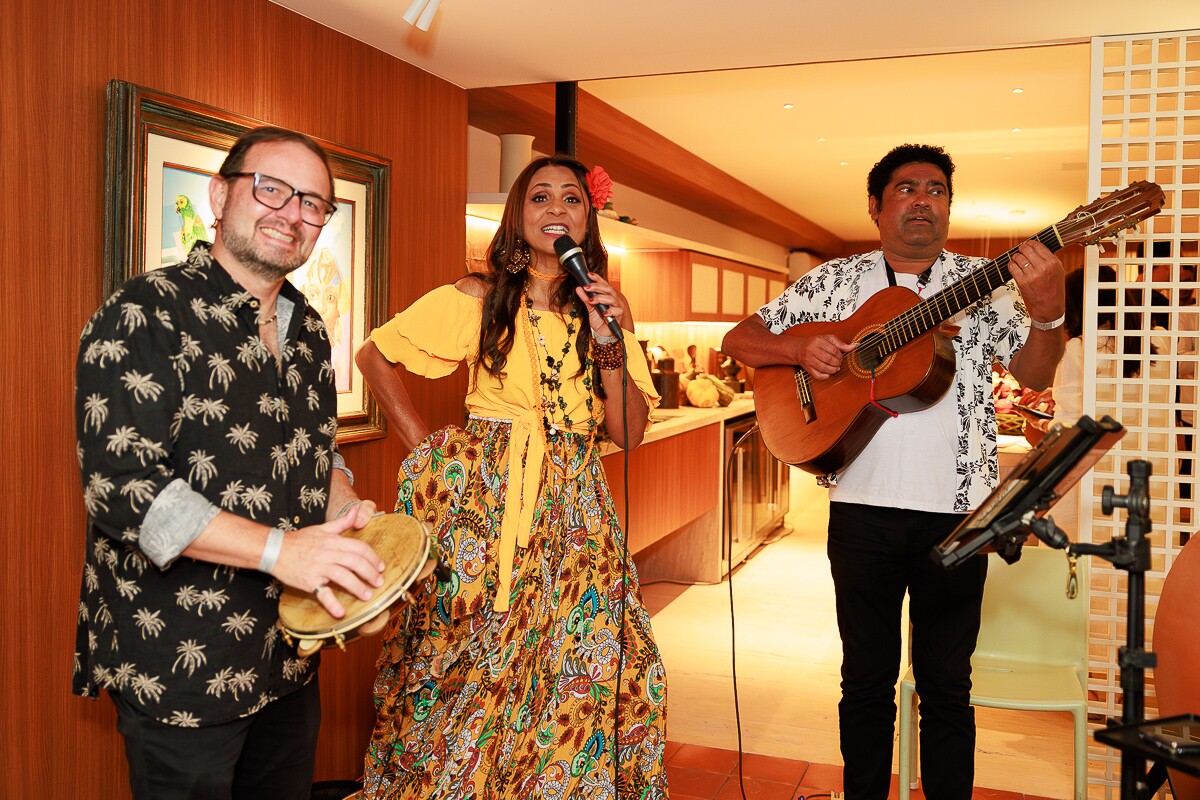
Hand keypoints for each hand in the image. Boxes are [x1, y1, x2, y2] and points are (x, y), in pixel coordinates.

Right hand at [272, 499, 383, 618]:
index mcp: (333, 541)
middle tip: (379, 582)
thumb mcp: (322, 528)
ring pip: (343, 576)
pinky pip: (322, 593)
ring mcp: (318, 567)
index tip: (381, 567)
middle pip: (355, 562)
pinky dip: (332, 604)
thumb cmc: (299, 540)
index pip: (359, 548)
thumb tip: (357, 510)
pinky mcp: (309, 581)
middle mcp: (328, 553)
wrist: (275, 549)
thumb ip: (342, 522)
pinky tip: (341, 612)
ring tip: (368, 595)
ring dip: (358, 587)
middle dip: (370, 573)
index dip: (373, 558)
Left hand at [573, 272, 627, 333]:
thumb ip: (585, 298)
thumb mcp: (589, 308)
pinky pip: (616, 311)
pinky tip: (603, 312)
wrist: (602, 333)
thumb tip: (578, 288)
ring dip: (601, 298)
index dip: (597, 278)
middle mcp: (613, 299)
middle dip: (597, 287)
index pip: (603, 284)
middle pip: (608, 289)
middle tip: (587, 287)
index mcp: (607, 295)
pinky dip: (610, 311)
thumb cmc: (599, 320)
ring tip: (591, 301)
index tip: (589, 274)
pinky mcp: (619, 316)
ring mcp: (617, 307)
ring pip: (612, 299)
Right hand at [795, 334, 854, 378]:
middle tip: (838, 363)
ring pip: (824, 368)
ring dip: (833, 370)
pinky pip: (817, 375)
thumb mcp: (827, 339)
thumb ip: (840, 344)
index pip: (833, 350)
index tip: (841, 357)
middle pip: (829, 359)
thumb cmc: (814, 343)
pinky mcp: (807, 368)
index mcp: (817, 341)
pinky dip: (825, 376)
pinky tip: (828, 373)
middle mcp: (811, 350)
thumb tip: (853, 346)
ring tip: (835, 368)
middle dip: (837, 363)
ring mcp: (808, 360)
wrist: (799, 349)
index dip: (840, 355)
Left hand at [1010, 240, 1064, 325]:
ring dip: (1016, 256)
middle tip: (1021, 250)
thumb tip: (1034, 245)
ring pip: (1018, 257)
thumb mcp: (1057, 268)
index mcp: (1052, 263)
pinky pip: (1012, 267)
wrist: (1049, 303)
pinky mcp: (1022, 281)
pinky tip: (1014, 265)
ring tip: (1017, 258)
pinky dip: (1011, 264)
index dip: (1030, 243)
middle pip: (1026, 249)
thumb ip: (1048, 257)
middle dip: (1022, 248)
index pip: (1038, 246)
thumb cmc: (1053, 285)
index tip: (1028, 244)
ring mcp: (1031, 275)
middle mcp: (1042, 267)